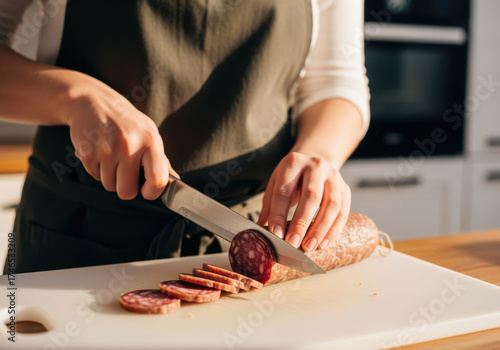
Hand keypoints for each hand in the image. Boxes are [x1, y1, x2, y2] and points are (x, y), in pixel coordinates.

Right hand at [65, 74, 175, 199]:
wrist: (92, 102)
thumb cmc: (125, 121)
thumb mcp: (148, 133)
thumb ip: (161, 159)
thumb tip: (174, 182)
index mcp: (150, 140)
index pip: (158, 180)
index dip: (152, 192)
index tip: (146, 190)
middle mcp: (129, 145)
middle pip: (127, 192)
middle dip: (126, 187)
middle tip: (125, 172)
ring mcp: (107, 149)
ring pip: (109, 186)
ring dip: (110, 177)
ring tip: (111, 157)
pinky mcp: (87, 152)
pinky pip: (94, 177)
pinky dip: (97, 169)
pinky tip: (100, 152)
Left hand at [257, 152, 350, 251]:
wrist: (313, 163)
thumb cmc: (291, 178)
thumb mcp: (275, 184)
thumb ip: (268, 207)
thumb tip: (260, 232)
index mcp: (293, 162)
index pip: (284, 191)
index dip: (279, 214)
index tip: (276, 234)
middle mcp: (316, 166)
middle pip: (311, 196)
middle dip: (301, 223)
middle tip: (293, 243)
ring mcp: (334, 176)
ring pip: (331, 205)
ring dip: (320, 229)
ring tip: (309, 246)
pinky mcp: (345, 188)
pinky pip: (343, 211)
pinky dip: (334, 230)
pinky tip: (323, 243)